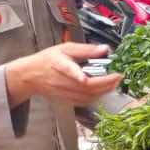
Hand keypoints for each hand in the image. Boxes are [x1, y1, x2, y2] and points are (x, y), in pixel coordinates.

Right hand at [5, 43, 123, 107]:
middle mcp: (61, 81)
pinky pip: (85, 101)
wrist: (31, 76)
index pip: (69, 70)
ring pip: (88, 96)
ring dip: (104, 91)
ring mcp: (64, 93)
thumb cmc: (48, 60)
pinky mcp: (66, 101)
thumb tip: (105, 49)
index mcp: (59, 65)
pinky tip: (104, 90)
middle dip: (106, 83)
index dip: (77, 74)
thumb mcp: (66, 48)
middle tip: (119, 76)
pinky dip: (97, 96)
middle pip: (86, 87)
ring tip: (115, 82)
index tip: (85, 76)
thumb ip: (86, 49)